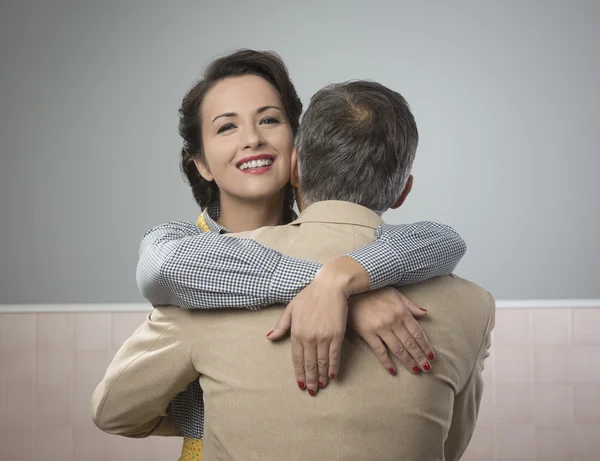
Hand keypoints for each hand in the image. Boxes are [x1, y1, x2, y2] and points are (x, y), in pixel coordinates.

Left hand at [267, 271, 350, 395]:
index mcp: (296, 332)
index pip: (296, 358)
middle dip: (309, 379)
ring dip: (320, 376)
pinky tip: (332, 375)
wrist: (330, 286)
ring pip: (321, 362)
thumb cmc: (310, 295)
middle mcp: (309, 337)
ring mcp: (323, 337)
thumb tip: (269, 337)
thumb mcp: (291, 309)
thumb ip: (281, 326)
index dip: (299, 373)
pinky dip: (333, 367)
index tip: (300, 384)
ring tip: (320, 386)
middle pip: (309, 364)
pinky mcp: (337, 335)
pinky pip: (334, 356)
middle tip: (311, 391)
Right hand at [348, 287, 433, 373]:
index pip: (417, 333)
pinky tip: (393, 371)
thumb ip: (410, 305)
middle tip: (427, 368)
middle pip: (410, 343)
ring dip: (408, 361)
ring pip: (398, 349)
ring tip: (416, 370)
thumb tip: (425, 314)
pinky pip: (379, 351)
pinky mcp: (368, 333)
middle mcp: (394, 321)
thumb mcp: (395, 294)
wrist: (352, 290)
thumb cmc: (374, 291)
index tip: (431, 356)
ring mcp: (381, 328)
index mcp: (402, 311)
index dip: (425, 346)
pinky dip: (387, 362)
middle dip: (420, 357)